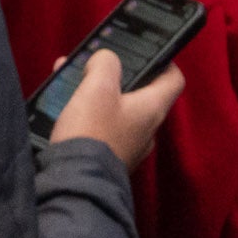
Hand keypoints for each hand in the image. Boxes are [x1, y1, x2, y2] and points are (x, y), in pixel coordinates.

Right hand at [46, 43, 191, 174]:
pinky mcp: (109, 159)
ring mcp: (129, 147)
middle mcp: (146, 130)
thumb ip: (105, 63)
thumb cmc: (92, 131)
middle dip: (116, 76)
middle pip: (140, 93)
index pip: (174, 79)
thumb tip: (105, 60)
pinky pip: (103, 128)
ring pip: (117, 110)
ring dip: (96, 93)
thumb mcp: (97, 86)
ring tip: (70, 82)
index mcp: (153, 109)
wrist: (76, 185)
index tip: (144, 51)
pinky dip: (88, 114)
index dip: (163, 60)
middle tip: (94, 65)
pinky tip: (64, 107)